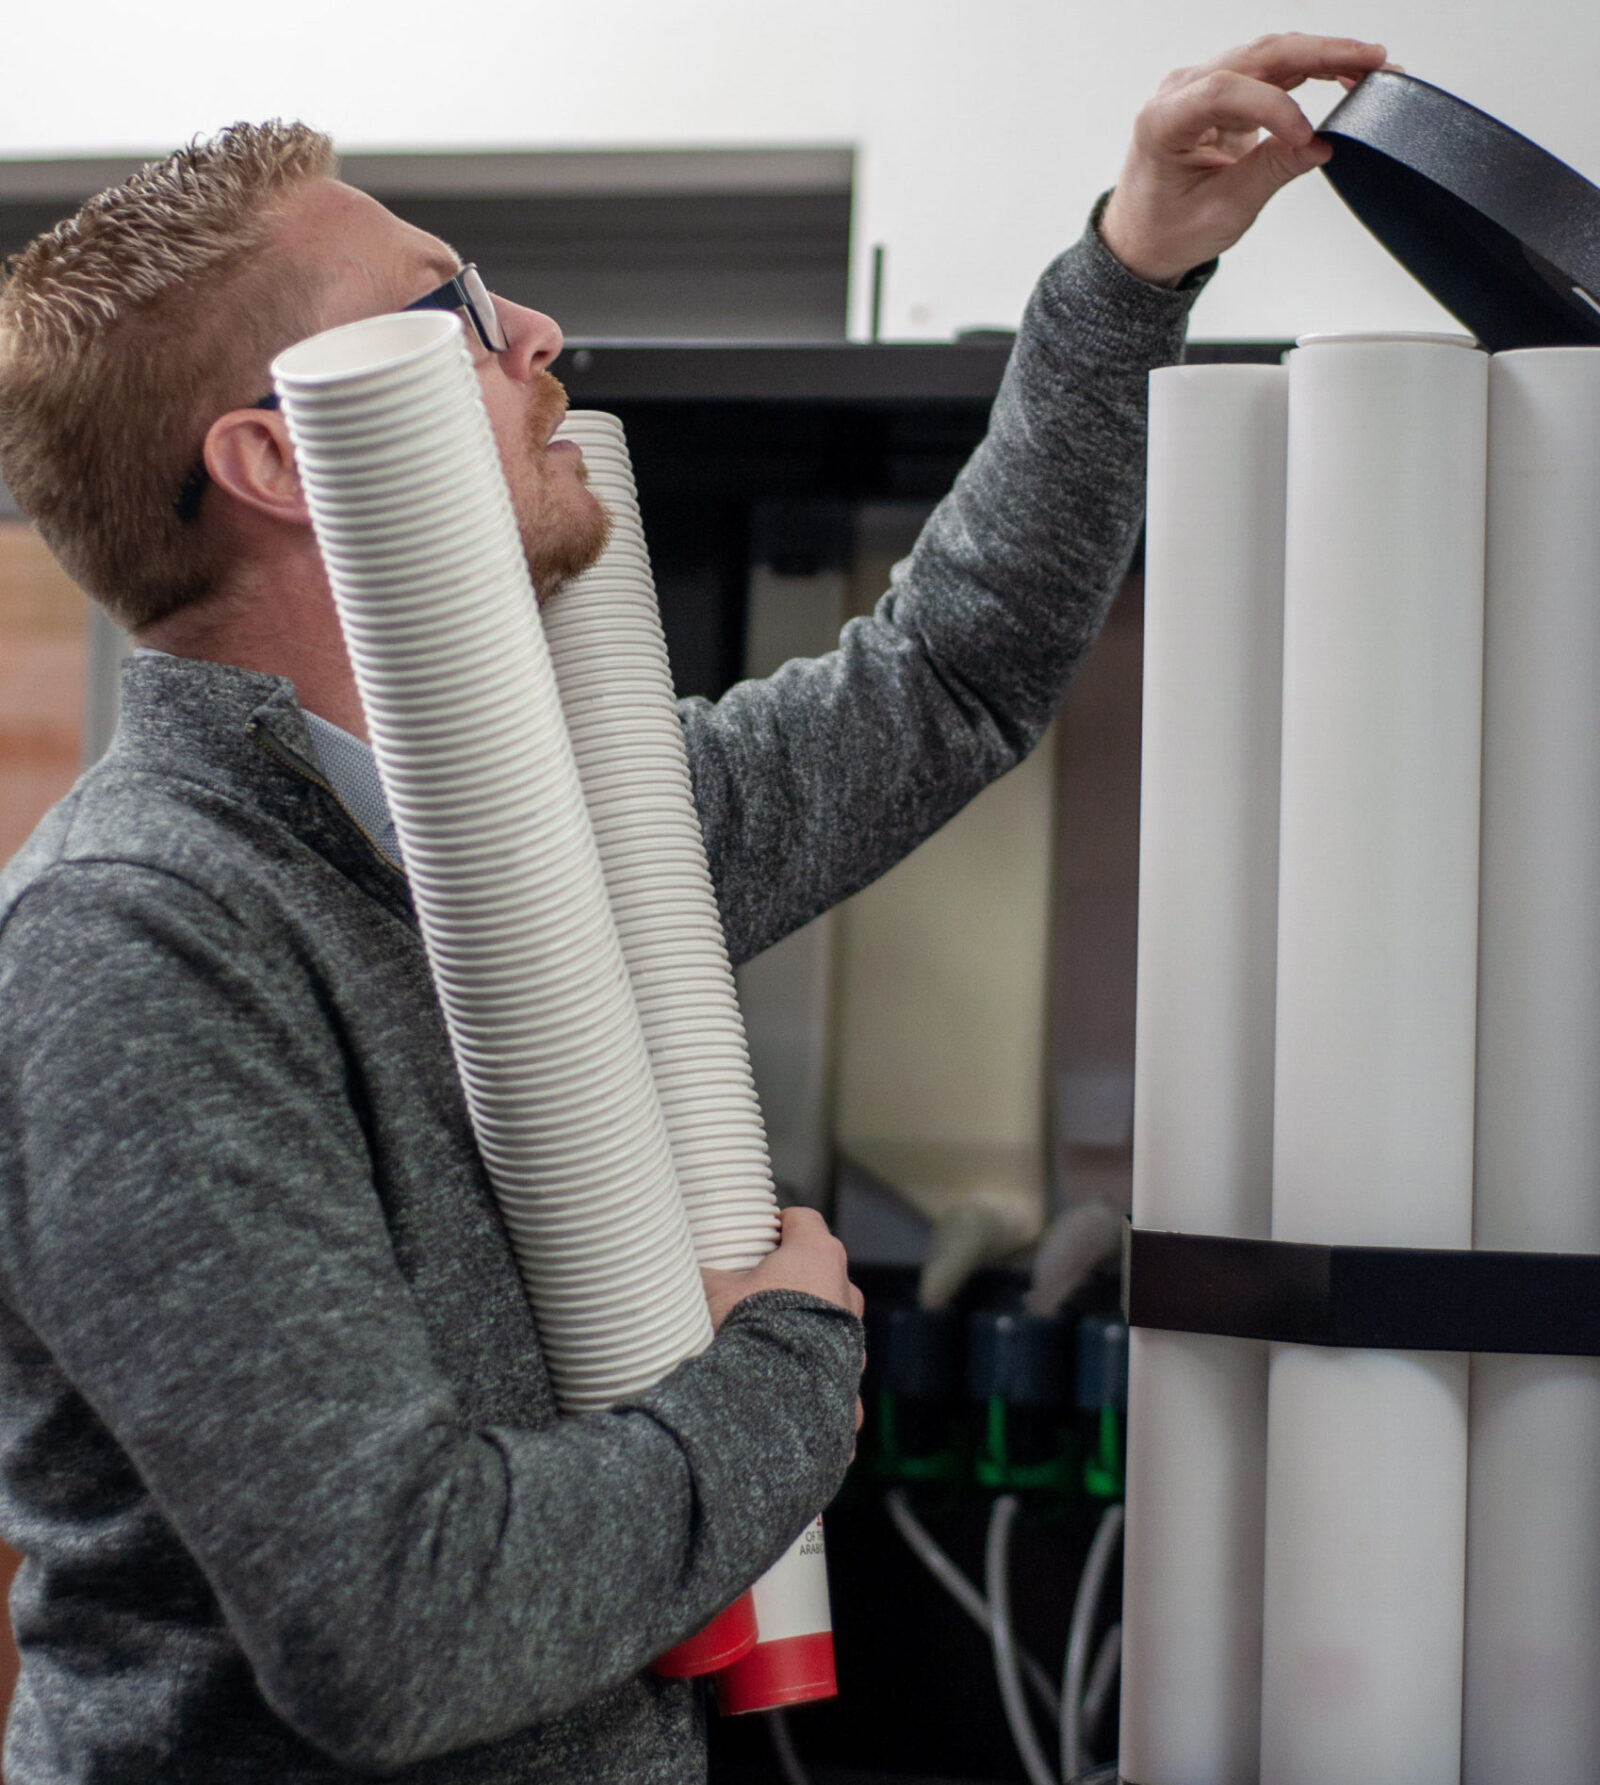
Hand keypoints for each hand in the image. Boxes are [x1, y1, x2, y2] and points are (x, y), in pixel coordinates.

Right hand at [702, 1207, 865, 1443]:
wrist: (774, 1399)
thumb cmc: (749, 1331)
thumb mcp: (713, 1293)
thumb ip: (702, 1274)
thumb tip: (676, 1266)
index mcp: (818, 1257)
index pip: (805, 1221)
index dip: (783, 1225)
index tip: (766, 1235)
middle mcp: (845, 1293)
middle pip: (821, 1273)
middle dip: (794, 1280)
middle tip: (759, 1293)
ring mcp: (855, 1340)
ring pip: (832, 1323)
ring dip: (808, 1327)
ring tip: (771, 1343)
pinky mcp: (851, 1384)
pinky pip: (834, 1375)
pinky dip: (814, 1379)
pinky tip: (787, 1390)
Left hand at [1099, 34, 1394, 285]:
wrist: (1143, 239)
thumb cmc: (1167, 230)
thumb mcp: (1221, 211)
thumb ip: (1271, 171)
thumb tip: (1321, 143)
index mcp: (1161, 122)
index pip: (1224, 90)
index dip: (1273, 107)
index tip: (1308, 135)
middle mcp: (1179, 92)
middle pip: (1257, 56)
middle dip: (1319, 54)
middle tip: (1374, 61)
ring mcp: (1201, 86)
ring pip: (1270, 55)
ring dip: (1324, 55)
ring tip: (1372, 65)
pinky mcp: (1223, 93)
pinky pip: (1272, 71)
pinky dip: (1311, 68)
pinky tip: (1346, 70)